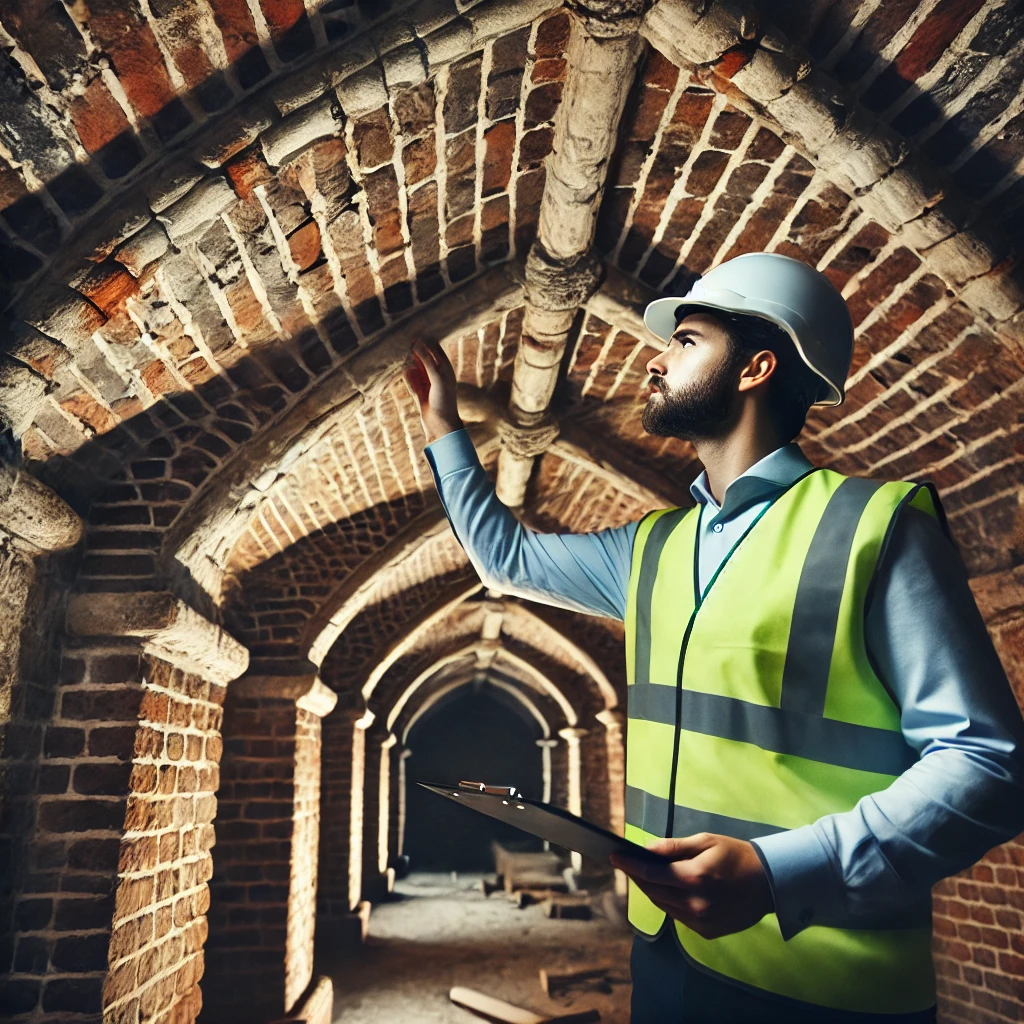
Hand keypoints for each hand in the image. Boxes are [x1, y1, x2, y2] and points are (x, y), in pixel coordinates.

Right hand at [404, 337, 463, 442]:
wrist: (442, 423)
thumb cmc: (444, 401)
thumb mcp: (436, 378)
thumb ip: (427, 361)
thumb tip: (419, 344)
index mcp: (445, 369)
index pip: (435, 349)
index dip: (426, 341)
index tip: (415, 334)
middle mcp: (438, 374)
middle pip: (426, 357)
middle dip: (417, 350)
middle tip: (406, 341)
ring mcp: (429, 382)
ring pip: (419, 368)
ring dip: (412, 362)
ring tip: (403, 353)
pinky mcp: (422, 391)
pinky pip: (414, 380)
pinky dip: (410, 375)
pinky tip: (405, 370)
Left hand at [609, 832, 773, 938]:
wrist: (771, 883)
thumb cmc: (736, 855)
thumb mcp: (706, 841)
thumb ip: (673, 847)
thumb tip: (645, 849)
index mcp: (695, 877)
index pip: (651, 873)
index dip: (629, 865)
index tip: (614, 857)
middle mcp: (696, 903)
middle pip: (653, 891)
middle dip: (637, 877)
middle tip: (626, 864)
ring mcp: (702, 921)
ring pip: (663, 906)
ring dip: (651, 890)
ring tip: (643, 875)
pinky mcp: (707, 932)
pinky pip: (678, 916)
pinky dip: (668, 902)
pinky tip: (667, 890)